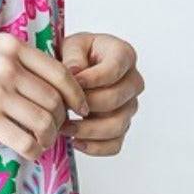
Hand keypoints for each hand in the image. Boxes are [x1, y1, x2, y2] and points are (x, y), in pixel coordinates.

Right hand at [0, 30, 90, 162]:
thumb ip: (12, 56)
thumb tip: (41, 77)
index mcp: (11, 47)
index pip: (60, 73)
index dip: (76, 95)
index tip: (79, 108)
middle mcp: (8, 68)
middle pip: (54, 101)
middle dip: (61, 120)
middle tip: (56, 130)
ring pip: (43, 122)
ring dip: (48, 138)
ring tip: (42, 143)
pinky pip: (23, 140)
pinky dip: (33, 150)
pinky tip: (29, 152)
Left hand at [57, 31, 143, 155]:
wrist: (76, 70)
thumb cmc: (77, 55)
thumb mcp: (72, 46)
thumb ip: (74, 55)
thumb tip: (75, 73)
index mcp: (124, 55)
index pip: (113, 71)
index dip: (90, 79)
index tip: (70, 83)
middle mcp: (132, 82)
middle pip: (114, 100)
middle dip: (85, 105)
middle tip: (60, 107)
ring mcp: (130, 106)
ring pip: (117, 125)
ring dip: (87, 130)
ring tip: (64, 127)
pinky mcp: (122, 126)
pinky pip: (115, 144)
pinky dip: (95, 147)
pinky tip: (75, 141)